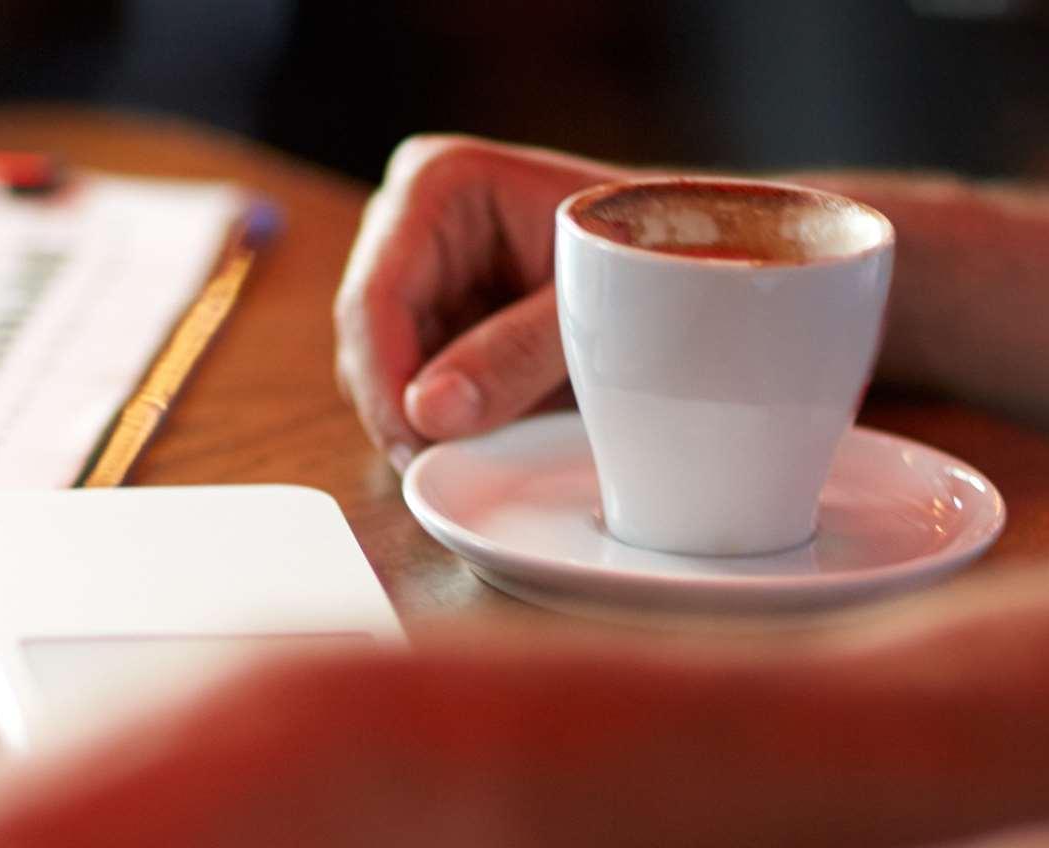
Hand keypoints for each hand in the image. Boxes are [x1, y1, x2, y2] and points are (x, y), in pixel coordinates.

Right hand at [334, 135, 626, 459]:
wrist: (682, 257)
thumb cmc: (646, 255)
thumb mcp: (590, 306)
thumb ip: (513, 356)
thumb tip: (427, 412)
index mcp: (441, 183)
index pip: (376, 295)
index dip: (383, 380)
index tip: (413, 444)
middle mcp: (409, 221)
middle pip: (367, 335)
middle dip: (399, 405)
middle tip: (445, 463)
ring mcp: (416, 271)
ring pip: (379, 367)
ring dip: (421, 416)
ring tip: (486, 442)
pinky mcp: (431, 317)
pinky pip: (410, 382)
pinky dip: (442, 416)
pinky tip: (486, 429)